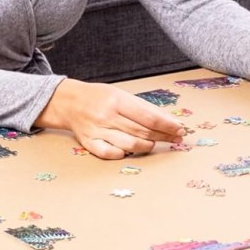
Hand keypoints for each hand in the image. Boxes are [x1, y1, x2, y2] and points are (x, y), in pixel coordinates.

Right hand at [36, 79, 185, 158]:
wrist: (69, 102)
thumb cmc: (100, 97)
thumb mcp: (121, 95)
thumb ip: (143, 108)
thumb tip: (169, 120)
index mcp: (117, 100)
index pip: (149, 117)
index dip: (168, 125)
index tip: (180, 129)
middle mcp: (107, 116)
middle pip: (142, 131)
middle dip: (163, 136)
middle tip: (176, 138)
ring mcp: (98, 131)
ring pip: (130, 145)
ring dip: (147, 146)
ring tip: (154, 143)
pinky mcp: (89, 143)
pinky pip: (109, 154)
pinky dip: (123, 154)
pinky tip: (130, 150)